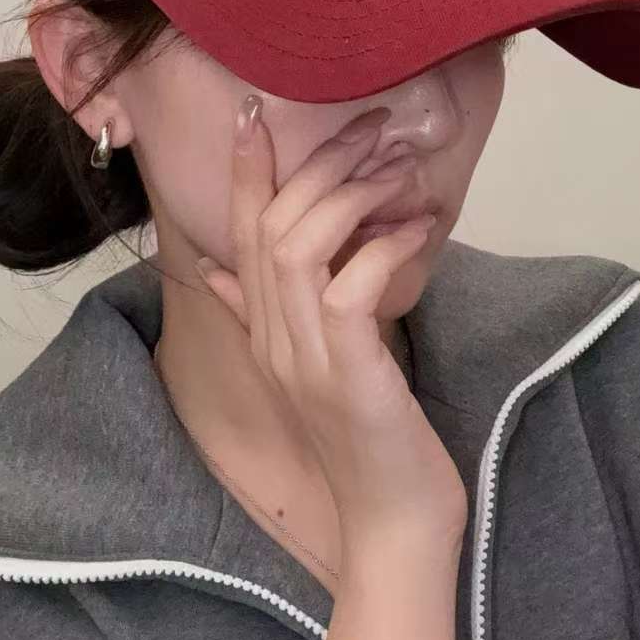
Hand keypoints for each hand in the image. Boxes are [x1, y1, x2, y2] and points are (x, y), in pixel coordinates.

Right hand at [197, 95, 468, 549]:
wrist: (393, 524)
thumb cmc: (364, 435)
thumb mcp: (307, 365)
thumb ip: (261, 315)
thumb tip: (221, 272)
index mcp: (262, 332)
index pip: (237, 235)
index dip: (241, 173)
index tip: (250, 115)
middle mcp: (272, 339)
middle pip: (270, 227)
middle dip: (316, 163)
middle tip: (368, 125)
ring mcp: (305, 358)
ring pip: (299, 246)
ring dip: (350, 195)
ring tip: (398, 167)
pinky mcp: (348, 374)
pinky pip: (351, 289)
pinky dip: (383, 247)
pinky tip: (419, 226)